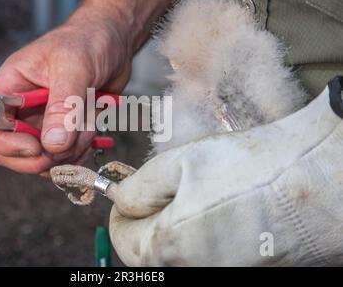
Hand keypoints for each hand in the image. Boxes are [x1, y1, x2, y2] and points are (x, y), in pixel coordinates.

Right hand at [0, 8, 131, 174]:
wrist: (115, 42)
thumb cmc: (88, 41)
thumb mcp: (75, 68)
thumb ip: (64, 106)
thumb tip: (53, 144)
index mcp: (12, 86)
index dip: (3, 142)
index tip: (34, 146)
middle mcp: (24, 108)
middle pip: (8, 150)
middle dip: (38, 157)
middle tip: (63, 150)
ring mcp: (44, 122)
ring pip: (40, 158)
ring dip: (66, 155)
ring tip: (87, 129)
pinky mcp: (65, 130)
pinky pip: (62, 157)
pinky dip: (78, 155)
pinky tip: (91, 135)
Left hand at [109, 87, 342, 265]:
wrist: (319, 183)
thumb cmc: (251, 169)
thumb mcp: (181, 164)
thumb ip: (140, 187)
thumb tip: (120, 199)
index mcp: (168, 248)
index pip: (122, 239)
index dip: (122, 212)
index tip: (131, 193)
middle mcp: (192, 273)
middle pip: (149, 252)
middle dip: (148, 221)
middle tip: (168, 189)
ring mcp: (220, 276)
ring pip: (178, 255)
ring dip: (176, 228)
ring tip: (200, 196)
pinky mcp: (244, 273)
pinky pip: (208, 258)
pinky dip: (203, 237)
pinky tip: (223, 212)